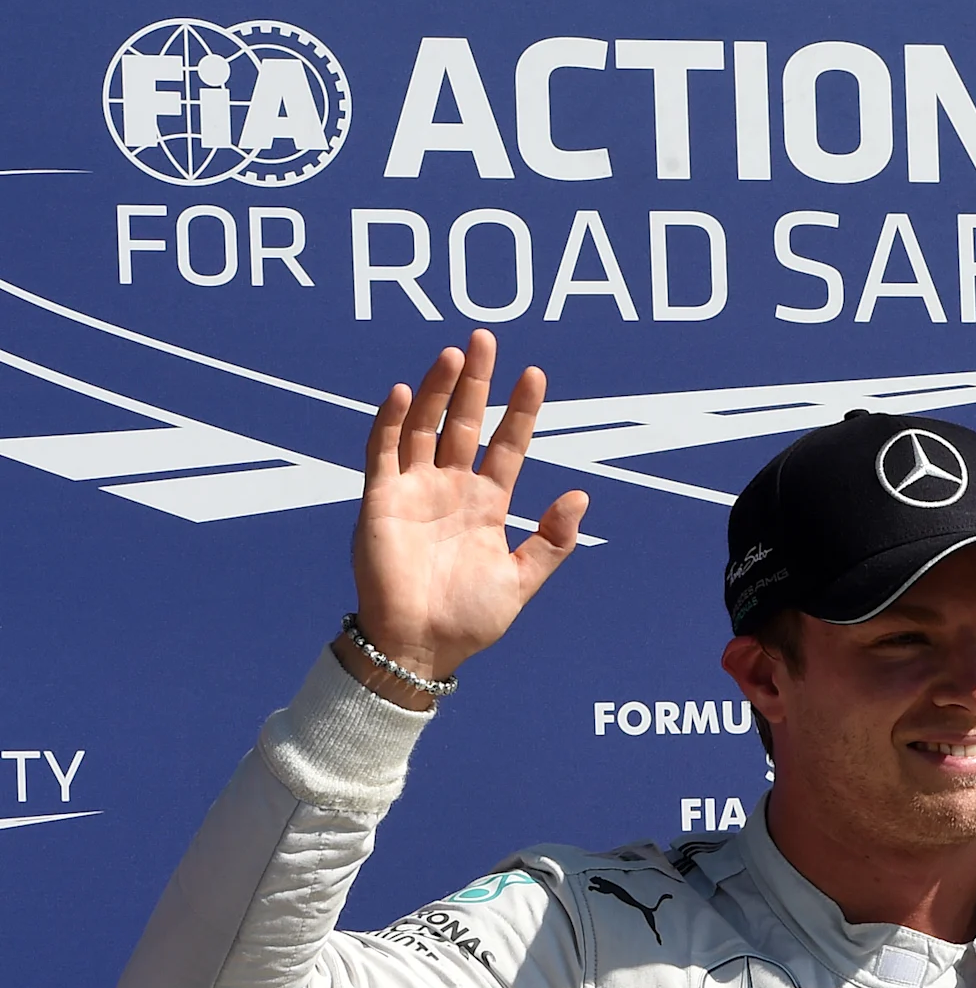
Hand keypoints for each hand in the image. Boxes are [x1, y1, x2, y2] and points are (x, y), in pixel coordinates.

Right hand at [346, 330, 583, 706]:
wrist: (422, 647)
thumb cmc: (470, 619)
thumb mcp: (522, 579)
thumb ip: (551, 540)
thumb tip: (582, 496)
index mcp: (486, 504)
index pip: (507, 445)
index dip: (520, 410)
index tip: (535, 374)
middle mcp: (450, 489)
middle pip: (464, 422)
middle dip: (475, 382)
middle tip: (485, 339)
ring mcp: (414, 490)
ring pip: (425, 427)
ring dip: (437, 390)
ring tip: (454, 353)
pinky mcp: (381, 501)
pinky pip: (384, 453)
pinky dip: (393, 422)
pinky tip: (407, 391)